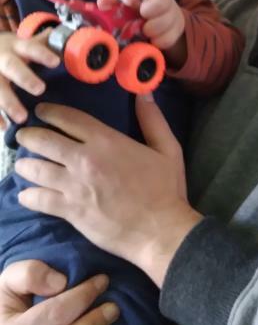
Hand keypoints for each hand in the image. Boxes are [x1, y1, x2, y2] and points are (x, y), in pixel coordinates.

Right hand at [0, 32, 59, 124]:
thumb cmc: (10, 50)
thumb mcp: (23, 43)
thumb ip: (43, 43)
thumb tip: (68, 40)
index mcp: (16, 46)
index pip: (30, 47)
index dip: (42, 54)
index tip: (55, 62)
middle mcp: (2, 58)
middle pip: (11, 66)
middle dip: (24, 78)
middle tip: (40, 90)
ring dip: (8, 102)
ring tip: (22, 118)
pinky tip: (4, 127)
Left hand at [15, 98, 201, 285]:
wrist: (160, 231)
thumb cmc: (166, 189)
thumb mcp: (167, 149)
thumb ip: (153, 120)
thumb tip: (144, 93)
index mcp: (106, 141)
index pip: (68, 119)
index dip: (49, 112)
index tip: (41, 111)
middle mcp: (85, 160)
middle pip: (43, 141)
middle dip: (28, 136)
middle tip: (23, 136)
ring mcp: (74, 187)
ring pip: (36, 169)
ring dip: (24, 164)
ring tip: (22, 164)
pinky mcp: (70, 211)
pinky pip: (39, 199)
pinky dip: (28, 195)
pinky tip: (26, 194)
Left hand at [98, 0, 186, 67]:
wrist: (164, 24)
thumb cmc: (141, 12)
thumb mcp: (127, 6)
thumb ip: (113, 3)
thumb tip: (101, 3)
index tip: (127, 1)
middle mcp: (163, 0)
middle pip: (161, 1)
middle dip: (149, 11)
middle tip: (141, 18)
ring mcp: (172, 15)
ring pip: (165, 22)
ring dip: (151, 29)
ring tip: (144, 31)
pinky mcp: (176, 31)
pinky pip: (167, 38)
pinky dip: (157, 42)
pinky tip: (152, 40)